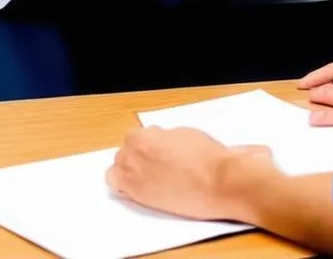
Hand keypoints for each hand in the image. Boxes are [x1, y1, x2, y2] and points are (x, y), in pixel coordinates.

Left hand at [106, 126, 273, 220]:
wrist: (216, 181)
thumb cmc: (205, 156)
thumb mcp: (181, 133)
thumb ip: (161, 138)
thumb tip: (157, 143)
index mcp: (142, 138)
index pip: (132, 138)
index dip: (146, 142)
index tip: (156, 147)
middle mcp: (132, 158)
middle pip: (122, 155)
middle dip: (135, 156)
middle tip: (154, 162)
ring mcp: (134, 181)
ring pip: (117, 173)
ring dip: (128, 171)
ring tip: (148, 176)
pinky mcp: (140, 200)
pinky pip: (123, 191)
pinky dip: (128, 189)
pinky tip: (146, 188)